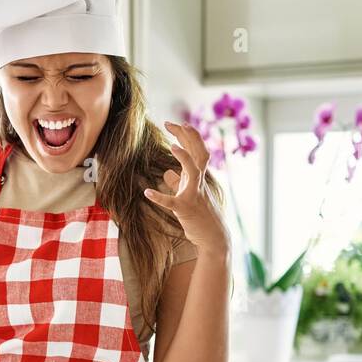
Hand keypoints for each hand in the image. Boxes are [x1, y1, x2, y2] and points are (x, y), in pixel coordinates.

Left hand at [144, 121, 230, 253]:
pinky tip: (147, 193)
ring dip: (184, 158)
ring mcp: (194, 195)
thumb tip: (168, 172)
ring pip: (194, 172)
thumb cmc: (201, 215)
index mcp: (199, 177)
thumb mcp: (189, 195)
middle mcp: (200, 182)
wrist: (214, 237)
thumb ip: (179, 182)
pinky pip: (172, 203)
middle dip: (187, 136)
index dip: (187, 135)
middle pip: (198, 153)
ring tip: (173, 146)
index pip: (196, 150)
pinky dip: (160, 197)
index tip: (176, 124)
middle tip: (171, 123)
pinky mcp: (186, 210)